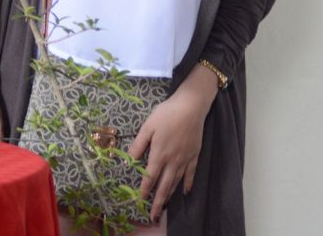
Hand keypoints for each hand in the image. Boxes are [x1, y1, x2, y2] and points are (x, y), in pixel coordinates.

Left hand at [127, 66, 217, 222]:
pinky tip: (185, 192)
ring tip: (165, 208)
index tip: (140, 202)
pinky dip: (187, 184)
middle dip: (158, 202)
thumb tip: (128, 160)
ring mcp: (185, 159)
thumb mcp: (148, 127)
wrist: (191, 107)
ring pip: (176, 182)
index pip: (150, 177)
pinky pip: (190, 174)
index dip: (145, 191)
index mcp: (159, 154)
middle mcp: (172, 161)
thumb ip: (138, 145)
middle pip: (164, 186)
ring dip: (170, 196)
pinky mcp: (194, 155)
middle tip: (153, 216)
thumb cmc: (166, 114)